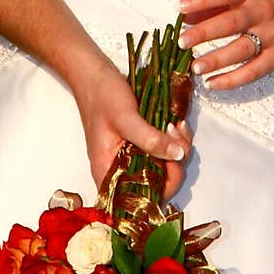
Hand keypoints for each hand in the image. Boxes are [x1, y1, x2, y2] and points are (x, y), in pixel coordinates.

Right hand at [73, 58, 192, 198]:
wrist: (95, 74)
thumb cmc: (101, 96)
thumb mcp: (126, 118)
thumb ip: (150, 139)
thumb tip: (178, 155)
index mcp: (108, 172)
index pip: (138, 199)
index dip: (162, 187)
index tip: (173, 161)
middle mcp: (121, 169)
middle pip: (157, 183)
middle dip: (174, 162)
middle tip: (176, 135)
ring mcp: (132, 155)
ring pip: (163, 165)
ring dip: (177, 148)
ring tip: (176, 125)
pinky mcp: (141, 142)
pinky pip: (162, 149)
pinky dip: (173, 139)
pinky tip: (175, 123)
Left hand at [177, 0, 273, 90]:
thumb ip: (216, 2)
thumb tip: (184, 15)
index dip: (202, 0)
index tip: (180, 8)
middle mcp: (263, 11)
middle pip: (231, 23)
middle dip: (205, 33)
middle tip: (181, 42)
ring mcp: (272, 35)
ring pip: (241, 50)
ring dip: (216, 60)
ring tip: (194, 67)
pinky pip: (254, 71)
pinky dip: (232, 80)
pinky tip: (212, 83)